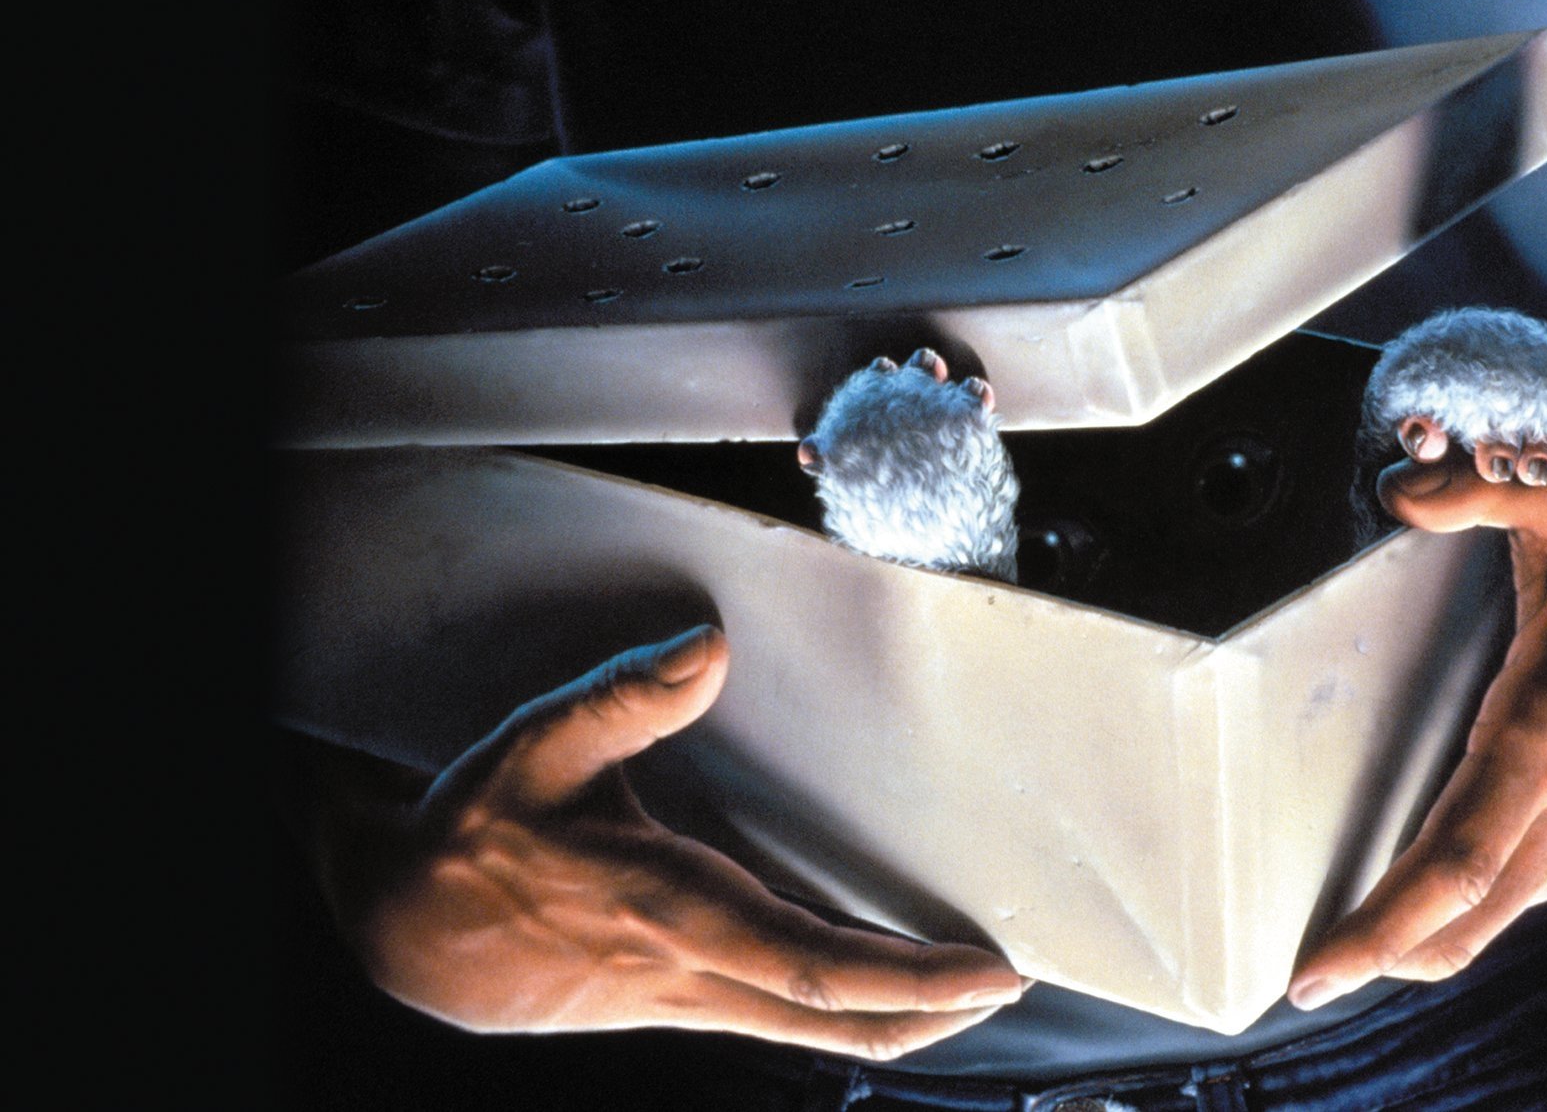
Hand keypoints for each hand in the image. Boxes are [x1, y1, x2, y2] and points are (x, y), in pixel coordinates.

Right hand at [334, 626, 1027, 1057]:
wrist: (406, 934)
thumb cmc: (470, 839)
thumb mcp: (535, 750)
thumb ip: (624, 698)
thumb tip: (710, 647)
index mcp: (671, 912)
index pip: (817, 966)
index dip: (914, 978)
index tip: (991, 970)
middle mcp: (690, 971)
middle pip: (836, 1020)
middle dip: (933, 1013)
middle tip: (1006, 984)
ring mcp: (683, 1001)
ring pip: (811, 1032)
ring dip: (897, 1018)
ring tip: (962, 986)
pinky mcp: (673, 1005)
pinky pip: (780, 1021)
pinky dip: (842, 1010)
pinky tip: (869, 979)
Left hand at [1290, 451, 1546, 1007]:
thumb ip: (1477, 489)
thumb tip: (1398, 487)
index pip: (1461, 851)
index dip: (1383, 920)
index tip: (1316, 964)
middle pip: (1471, 911)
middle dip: (1380, 955)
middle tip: (1301, 978)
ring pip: (1503, 912)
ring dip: (1422, 939)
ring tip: (1345, 947)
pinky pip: (1533, 890)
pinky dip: (1470, 913)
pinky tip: (1420, 909)